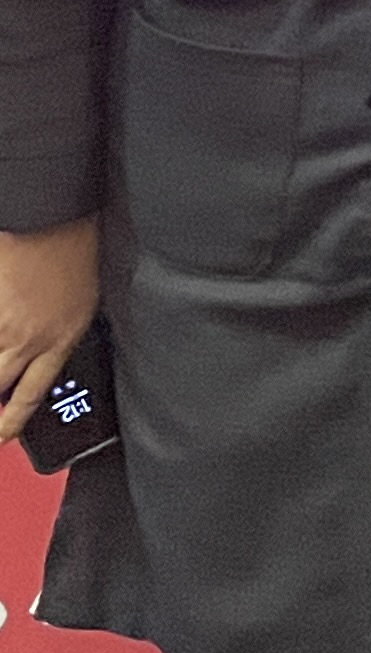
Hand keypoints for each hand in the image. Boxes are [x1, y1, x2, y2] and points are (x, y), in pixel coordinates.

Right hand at [0, 216, 100, 446]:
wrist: (53, 217)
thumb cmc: (73, 251)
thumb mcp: (80, 303)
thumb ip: (54, 338)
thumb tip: (30, 361)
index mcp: (60, 339)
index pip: (31, 395)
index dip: (11, 422)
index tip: (1, 435)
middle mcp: (28, 338)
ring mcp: (1, 324)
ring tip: (5, 353)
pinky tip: (4, 314)